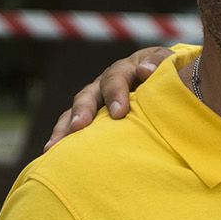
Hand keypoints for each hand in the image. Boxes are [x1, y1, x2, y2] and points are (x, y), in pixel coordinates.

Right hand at [43, 46, 172, 151]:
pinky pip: (73, 126)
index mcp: (125, 69)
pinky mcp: (92, 116)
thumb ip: (159, 64)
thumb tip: (145, 71)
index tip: (119, 112)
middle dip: (83, 111)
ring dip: (64, 128)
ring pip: (74, 111)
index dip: (116, 93)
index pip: (116, 78)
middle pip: (88, 94)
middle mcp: (104, 83)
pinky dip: (63, 138)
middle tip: (79, 126)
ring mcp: (96, 100)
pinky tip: (51, 155)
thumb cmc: (169, 74)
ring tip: (54, 146)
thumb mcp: (168, 64)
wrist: (164, 79)